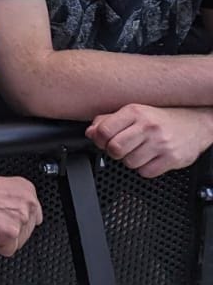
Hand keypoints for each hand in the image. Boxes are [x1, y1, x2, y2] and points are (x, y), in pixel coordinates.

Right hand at [0, 173, 41, 256]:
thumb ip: (13, 199)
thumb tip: (13, 213)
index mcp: (26, 189)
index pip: (33, 214)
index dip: (15, 218)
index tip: (5, 217)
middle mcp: (28, 203)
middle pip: (27, 229)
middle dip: (10, 229)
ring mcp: (20, 219)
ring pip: (18, 241)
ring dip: (3, 237)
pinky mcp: (10, 233)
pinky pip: (8, 250)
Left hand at [86, 104, 212, 177]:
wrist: (195, 124)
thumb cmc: (160, 119)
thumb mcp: (133, 112)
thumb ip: (108, 120)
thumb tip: (90, 132)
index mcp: (135, 112)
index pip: (104, 130)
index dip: (99, 139)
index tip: (103, 141)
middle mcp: (148, 127)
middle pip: (115, 149)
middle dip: (113, 152)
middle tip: (121, 148)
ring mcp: (161, 143)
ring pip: (129, 163)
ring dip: (130, 161)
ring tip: (139, 151)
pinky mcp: (172, 158)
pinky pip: (146, 172)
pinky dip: (144, 169)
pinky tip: (150, 158)